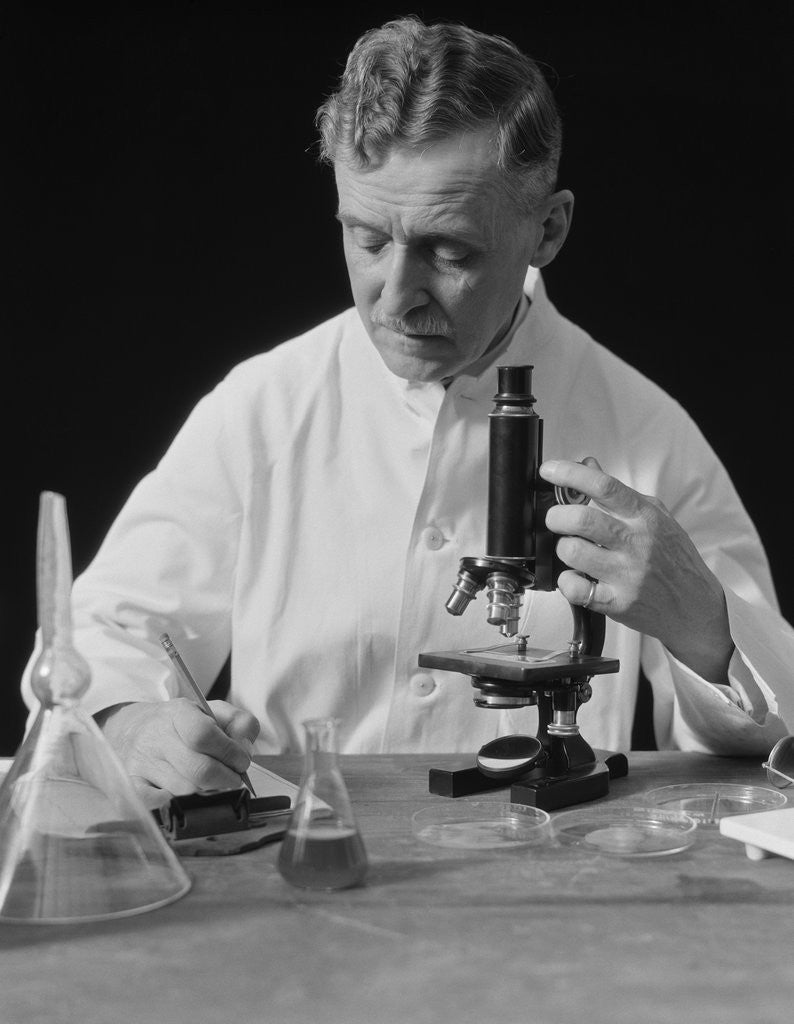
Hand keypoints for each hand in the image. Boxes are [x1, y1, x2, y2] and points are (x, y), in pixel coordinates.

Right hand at [96, 699, 260, 808]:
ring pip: (184, 791)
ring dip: (206, 792)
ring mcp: (142, 763)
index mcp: (178, 713)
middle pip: (198, 770)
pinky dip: (175, 804)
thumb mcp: (213, 711)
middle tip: (233, 778)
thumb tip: (245, 749)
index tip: (242, 761)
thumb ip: (240, 723)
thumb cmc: (181, 724)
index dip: (230, 752)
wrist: (133, 729)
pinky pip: (155, 804)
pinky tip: (186, 795)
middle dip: (225, 778)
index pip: (204, 735)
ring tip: (210, 783)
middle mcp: (156, 737)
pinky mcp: (132, 785)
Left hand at [540, 457, 733, 682]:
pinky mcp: (617, 603)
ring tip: (572, 549)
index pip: (604, 486)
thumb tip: (588, 465)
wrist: (695, 605)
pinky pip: (576, 588)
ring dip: (563, 548)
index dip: (570, 474)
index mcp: (645, 517)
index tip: (550, 471)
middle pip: (581, 519)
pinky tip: (576, 577)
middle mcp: (636, 543)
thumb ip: (620, 494)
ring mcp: (626, 575)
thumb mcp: (657, 517)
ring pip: (572, 552)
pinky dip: (567, 580)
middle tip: (556, 519)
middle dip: (557, 516)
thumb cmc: (674, 559)